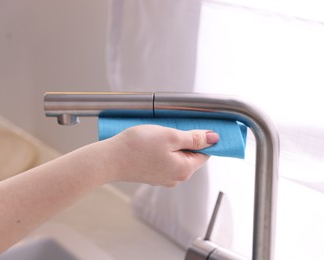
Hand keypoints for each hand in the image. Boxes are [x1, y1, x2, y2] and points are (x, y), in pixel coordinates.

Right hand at [103, 125, 218, 186]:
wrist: (109, 159)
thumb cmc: (138, 147)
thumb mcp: (171, 136)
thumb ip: (194, 138)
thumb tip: (214, 139)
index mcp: (184, 170)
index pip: (205, 154)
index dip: (203, 139)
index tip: (194, 126)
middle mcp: (176, 178)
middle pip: (190, 155)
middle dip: (185, 140)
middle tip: (172, 127)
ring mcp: (163, 178)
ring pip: (176, 156)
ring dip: (172, 144)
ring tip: (159, 134)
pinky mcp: (151, 174)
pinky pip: (164, 160)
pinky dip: (161, 150)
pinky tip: (151, 141)